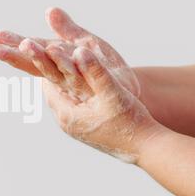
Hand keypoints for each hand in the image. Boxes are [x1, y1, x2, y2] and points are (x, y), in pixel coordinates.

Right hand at [0, 7, 140, 97]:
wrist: (126, 89)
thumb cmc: (101, 67)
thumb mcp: (83, 42)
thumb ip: (67, 29)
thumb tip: (49, 10)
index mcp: (56, 61)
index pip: (29, 52)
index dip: (11, 45)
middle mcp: (62, 73)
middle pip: (35, 63)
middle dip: (15, 55)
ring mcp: (79, 80)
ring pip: (57, 69)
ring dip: (42, 57)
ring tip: (27, 44)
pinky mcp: (99, 83)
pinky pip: (89, 73)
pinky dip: (81, 64)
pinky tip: (75, 52)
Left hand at [38, 44, 159, 162]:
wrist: (147, 148)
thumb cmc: (131, 121)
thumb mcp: (113, 92)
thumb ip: (96, 71)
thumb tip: (78, 50)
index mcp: (67, 114)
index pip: (47, 84)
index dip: (48, 65)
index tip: (49, 47)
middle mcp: (67, 123)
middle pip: (52, 92)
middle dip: (52, 72)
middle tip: (51, 51)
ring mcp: (75, 128)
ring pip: (62, 99)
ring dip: (62, 82)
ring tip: (62, 63)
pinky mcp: (85, 129)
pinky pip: (72, 105)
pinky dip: (72, 92)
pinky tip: (79, 82)